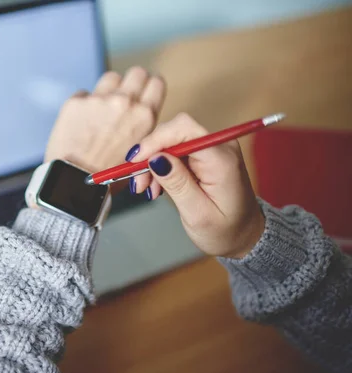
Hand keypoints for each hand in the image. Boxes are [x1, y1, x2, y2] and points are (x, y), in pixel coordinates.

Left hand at [45, 67, 165, 192]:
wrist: (74, 183)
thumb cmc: (107, 178)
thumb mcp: (141, 157)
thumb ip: (145, 133)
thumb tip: (143, 118)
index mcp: (145, 117)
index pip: (157, 83)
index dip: (150, 88)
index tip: (144, 94)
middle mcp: (124, 103)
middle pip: (137, 73)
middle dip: (133, 84)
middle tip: (125, 99)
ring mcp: (98, 99)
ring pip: (111, 78)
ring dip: (110, 90)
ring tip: (103, 110)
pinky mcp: (75, 102)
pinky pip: (85, 93)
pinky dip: (85, 105)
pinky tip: (82, 122)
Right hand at [129, 113, 264, 257]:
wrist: (244, 235)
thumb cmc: (225, 230)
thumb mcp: (198, 214)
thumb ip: (177, 184)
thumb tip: (155, 158)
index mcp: (222, 159)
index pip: (184, 129)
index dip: (155, 140)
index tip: (135, 161)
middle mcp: (219, 146)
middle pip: (175, 133)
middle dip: (150, 154)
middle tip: (139, 183)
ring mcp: (212, 148)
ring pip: (171, 141)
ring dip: (152, 163)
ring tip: (148, 189)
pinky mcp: (205, 154)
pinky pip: (175, 151)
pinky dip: (161, 166)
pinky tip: (157, 186)